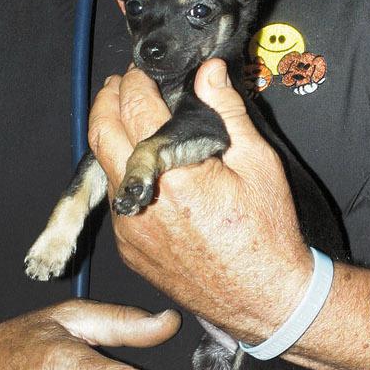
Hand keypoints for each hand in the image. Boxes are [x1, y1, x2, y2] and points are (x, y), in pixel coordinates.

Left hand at [87, 60, 311, 341]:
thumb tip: (209, 71)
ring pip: (103, 168)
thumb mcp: (258, 163)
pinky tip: (144, 168)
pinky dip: (122, 175)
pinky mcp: (129, 249)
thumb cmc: (267, 234)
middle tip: (120, 84)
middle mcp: (142, 200)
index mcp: (175, 173)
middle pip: (101, 133)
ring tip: (128, 119)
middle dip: (107, 100)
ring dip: (110, 137)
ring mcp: (130, 228)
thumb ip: (228, 111)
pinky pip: (116, 200)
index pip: (136, 107)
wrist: (264, 298)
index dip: (134, 80)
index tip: (141, 70)